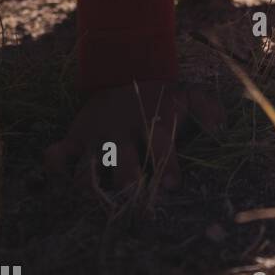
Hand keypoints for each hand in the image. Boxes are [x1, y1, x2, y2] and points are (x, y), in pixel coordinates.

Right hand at [44, 80, 225, 193]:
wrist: (124, 72)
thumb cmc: (160, 97)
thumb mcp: (185, 95)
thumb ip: (207, 107)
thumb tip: (220, 128)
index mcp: (151, 120)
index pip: (160, 143)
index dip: (167, 165)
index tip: (172, 184)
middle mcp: (122, 129)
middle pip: (122, 161)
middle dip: (129, 181)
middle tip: (135, 198)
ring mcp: (97, 134)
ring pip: (88, 166)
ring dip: (91, 186)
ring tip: (98, 202)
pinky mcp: (75, 137)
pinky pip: (56, 154)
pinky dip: (55, 166)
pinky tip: (62, 179)